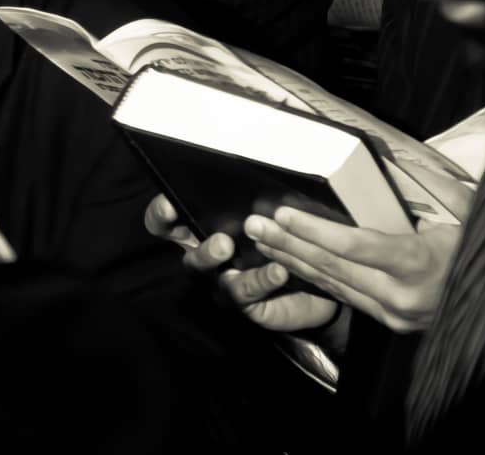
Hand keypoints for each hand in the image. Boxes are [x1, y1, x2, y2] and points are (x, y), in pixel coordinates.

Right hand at [146, 196, 340, 333]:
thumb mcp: (272, 208)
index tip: (170, 204)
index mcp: (204, 228)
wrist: (322, 273)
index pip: (167, 222)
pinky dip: (261, 280)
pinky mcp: (244, 305)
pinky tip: (278, 270)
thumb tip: (257, 179)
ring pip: (210, 278)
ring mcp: (223, 283)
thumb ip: (258, 196)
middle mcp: (207, 258)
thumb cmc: (290, 234)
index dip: (162, 213)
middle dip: (201, 249)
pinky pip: (244, 294)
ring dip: (218, 261)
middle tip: (223, 241)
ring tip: (237, 249)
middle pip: (186, 255)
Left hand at [243, 208, 463, 333]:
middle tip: (254, 225)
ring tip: (260, 239)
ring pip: (333, 283)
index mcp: (419, 264)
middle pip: (334, 267)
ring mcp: (394, 314)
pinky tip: (289, 261)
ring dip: (293, 260)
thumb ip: (425, 186)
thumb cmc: (480, 244)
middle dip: (289, 244)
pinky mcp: (390, 321)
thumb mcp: (461, 209)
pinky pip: (345, 295)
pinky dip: (314, 276)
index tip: (283, 215)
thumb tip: (386, 156)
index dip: (316, 230)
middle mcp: (402, 296)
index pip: (357, 247)